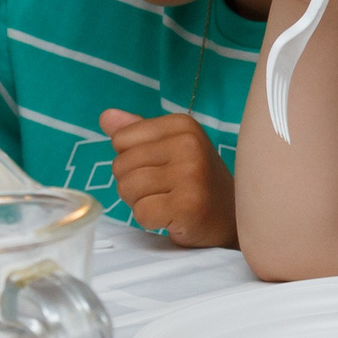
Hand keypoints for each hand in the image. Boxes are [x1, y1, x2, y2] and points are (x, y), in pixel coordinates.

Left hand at [102, 109, 236, 247]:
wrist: (231, 218)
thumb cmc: (195, 183)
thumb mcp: (171, 149)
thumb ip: (138, 132)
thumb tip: (105, 116)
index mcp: (183, 125)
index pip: (121, 139)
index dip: (132, 159)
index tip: (161, 169)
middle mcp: (189, 144)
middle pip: (120, 165)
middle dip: (134, 184)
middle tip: (165, 190)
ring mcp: (190, 174)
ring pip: (126, 188)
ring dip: (140, 203)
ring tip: (168, 203)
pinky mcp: (188, 205)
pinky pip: (141, 213)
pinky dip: (151, 220)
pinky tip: (173, 217)